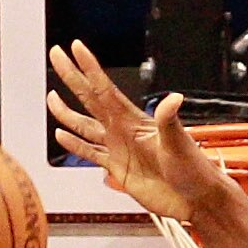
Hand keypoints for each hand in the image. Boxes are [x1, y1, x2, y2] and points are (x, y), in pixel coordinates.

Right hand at [45, 42, 232, 225]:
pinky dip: (75, 145)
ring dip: (68, 113)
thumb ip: (169, 121)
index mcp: (134, 120)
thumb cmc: (193, 169)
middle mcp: (122, 130)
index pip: (105, 89)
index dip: (90, 68)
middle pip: (90, 99)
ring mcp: (118, 148)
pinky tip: (61, 136)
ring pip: (85, 126)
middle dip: (72, 77)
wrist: (195, 199)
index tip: (75, 48)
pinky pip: (91, 153)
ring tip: (51, 98)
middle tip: (55, 54)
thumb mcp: (179, 143)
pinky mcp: (117, 169)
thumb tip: (174, 98)